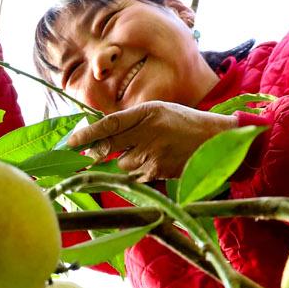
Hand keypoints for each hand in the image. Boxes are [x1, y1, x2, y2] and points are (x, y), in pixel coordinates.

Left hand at [65, 101, 239, 182]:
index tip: (71, 142)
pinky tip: (155, 161)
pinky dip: (138, 171)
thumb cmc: (185, 123)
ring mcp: (154, 154)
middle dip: (96, 151)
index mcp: (147, 112)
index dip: (87, 134)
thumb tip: (101, 134)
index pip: (109, 124)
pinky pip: (135, 175)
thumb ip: (132, 121)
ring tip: (148, 151)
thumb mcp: (159, 111)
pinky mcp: (159, 172)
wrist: (217, 141)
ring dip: (126, 161)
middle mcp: (148, 132)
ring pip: (122, 163)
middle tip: (89, 153)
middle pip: (109, 146)